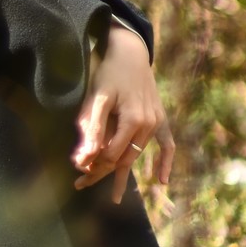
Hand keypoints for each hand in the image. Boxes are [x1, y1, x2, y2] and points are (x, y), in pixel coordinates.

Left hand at [71, 25, 175, 202]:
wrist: (130, 51)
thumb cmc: (109, 72)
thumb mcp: (97, 98)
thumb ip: (92, 129)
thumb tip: (83, 159)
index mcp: (133, 121)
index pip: (112, 155)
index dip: (94, 167)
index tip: (78, 177)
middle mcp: (148, 125)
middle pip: (124, 158)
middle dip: (103, 173)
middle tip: (82, 185)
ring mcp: (157, 122)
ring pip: (138, 153)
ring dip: (123, 170)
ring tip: (114, 195)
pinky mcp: (161, 118)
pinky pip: (167, 144)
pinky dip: (165, 161)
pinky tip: (162, 180)